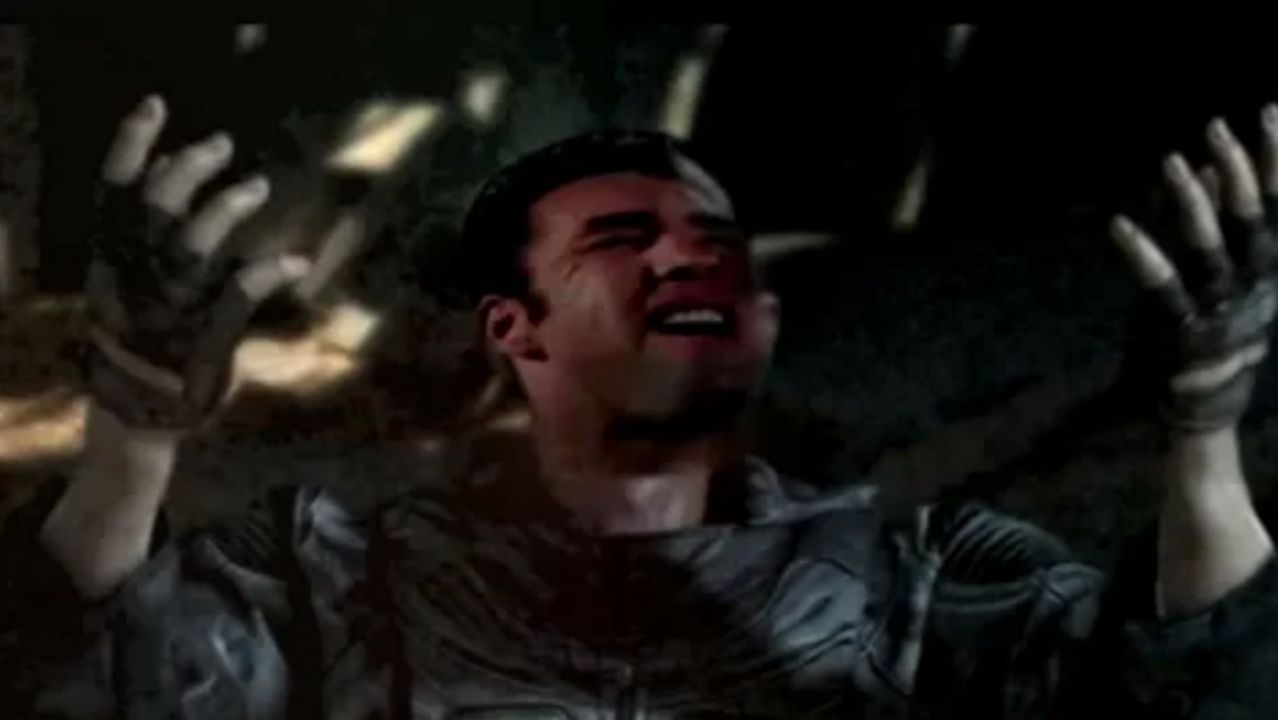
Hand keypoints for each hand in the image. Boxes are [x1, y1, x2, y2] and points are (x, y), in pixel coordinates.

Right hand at [85, 95, 310, 429]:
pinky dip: (269, 271)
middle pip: (155, 208)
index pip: (113, 192)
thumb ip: (146, 225)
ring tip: (258, 186)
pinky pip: (237, 295)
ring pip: (191, 246)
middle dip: (190, 168)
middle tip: (223, 145)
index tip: (156, 105)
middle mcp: (132, 279)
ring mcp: (166, 309)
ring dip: (226, 209)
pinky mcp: (201, 338)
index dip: (131, 145)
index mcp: (109, 261)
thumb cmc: (140, 335)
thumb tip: (164, 163)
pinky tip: (296, 260)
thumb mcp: (125, 278)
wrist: (138, 415)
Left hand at [1111, 107, 1277, 431]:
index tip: (1270, 110)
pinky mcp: (1184, 331)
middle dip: (1240, 167)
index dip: (1277, 156)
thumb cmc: (1213, 330)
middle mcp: (1256, 284)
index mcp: (1271, 268)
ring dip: (1192, 203)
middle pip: (1253, 217)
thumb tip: (1210, 167)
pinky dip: (1141, 254)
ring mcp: (1221, 308)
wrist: (1203, 406)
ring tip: (1172, 162)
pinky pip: (1162, 287)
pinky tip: (1119, 224)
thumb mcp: (1229, 272)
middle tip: (1215, 126)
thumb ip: (1218, 220)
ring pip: (1211, 247)